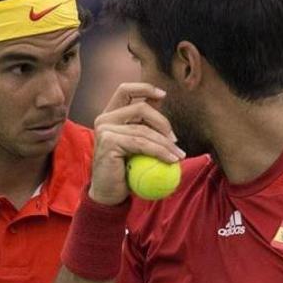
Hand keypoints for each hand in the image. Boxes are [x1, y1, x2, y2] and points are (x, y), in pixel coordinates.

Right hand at [90, 83, 183, 205]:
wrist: (109, 194)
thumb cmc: (124, 171)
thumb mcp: (136, 145)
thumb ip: (144, 126)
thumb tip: (162, 106)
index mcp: (110, 115)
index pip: (125, 90)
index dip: (144, 88)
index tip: (163, 95)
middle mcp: (104, 119)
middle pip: (141, 108)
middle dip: (163, 123)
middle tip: (175, 140)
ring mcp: (105, 129)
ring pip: (144, 129)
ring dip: (166, 143)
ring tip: (178, 155)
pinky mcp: (108, 142)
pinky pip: (142, 143)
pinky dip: (160, 151)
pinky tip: (171, 160)